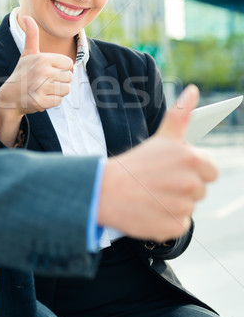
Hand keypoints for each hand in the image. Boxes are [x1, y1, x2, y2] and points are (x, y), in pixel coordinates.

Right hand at [0, 16, 72, 145]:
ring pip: (66, 89)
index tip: (50, 70)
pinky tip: (41, 97)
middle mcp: (42, 71)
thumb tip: (27, 17)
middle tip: (45, 81)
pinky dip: (52, 101)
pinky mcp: (41, 101)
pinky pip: (59, 101)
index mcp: (43, 58)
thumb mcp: (27, 53)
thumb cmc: (22, 73)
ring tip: (44, 89)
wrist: (9, 97)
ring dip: (57, 91)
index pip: (69, 63)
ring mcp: (41, 87)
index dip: (62, 68)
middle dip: (60, 80)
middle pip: (69, 77)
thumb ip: (32, 36)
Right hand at [98, 84, 217, 241]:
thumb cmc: (134, 163)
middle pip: (200, 190)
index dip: (192, 171)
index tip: (172, 171)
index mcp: (191, 159)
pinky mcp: (174, 226)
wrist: (105, 191)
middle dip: (184, 188)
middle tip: (159, 182)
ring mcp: (183, 206)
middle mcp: (191, 182)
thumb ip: (181, 115)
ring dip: (174, 204)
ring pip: (189, 207)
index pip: (210, 170)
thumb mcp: (160, 138)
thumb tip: (193, 90)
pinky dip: (167, 220)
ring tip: (152, 196)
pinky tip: (151, 210)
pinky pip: (180, 224)